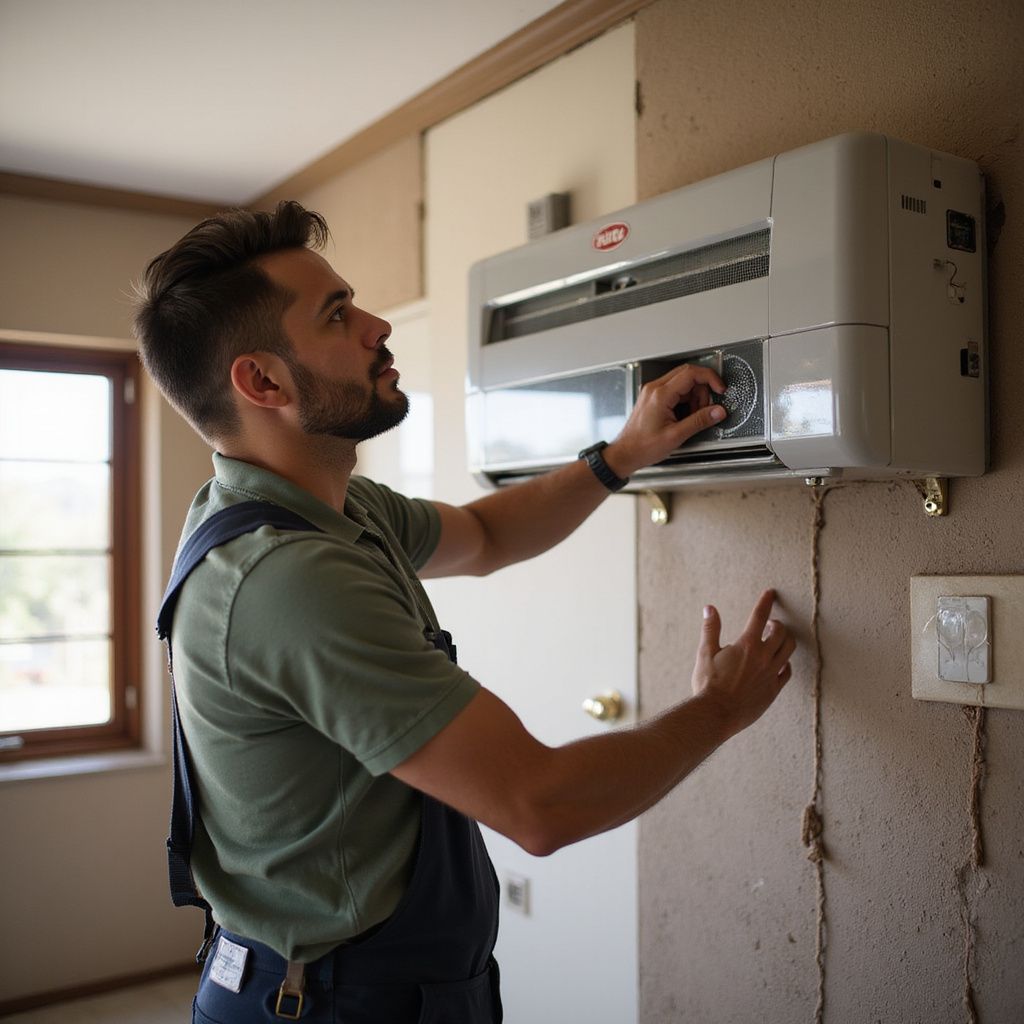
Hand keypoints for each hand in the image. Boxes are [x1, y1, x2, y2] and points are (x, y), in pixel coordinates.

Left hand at [604, 363, 726, 477]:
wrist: (626, 453)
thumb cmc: (643, 446)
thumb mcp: (676, 436)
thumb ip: (699, 421)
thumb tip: (718, 411)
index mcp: (660, 394)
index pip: (691, 373)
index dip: (710, 378)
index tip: (720, 389)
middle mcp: (655, 388)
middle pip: (688, 374)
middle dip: (702, 390)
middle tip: (706, 409)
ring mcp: (653, 392)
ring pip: (683, 382)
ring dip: (694, 397)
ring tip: (692, 417)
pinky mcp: (653, 397)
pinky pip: (675, 390)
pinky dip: (685, 400)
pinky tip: (684, 416)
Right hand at [691, 589, 794, 735]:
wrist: (716, 713)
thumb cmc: (708, 684)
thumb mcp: (705, 653)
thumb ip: (710, 628)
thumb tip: (710, 608)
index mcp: (747, 645)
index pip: (759, 616)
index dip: (765, 601)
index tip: (770, 593)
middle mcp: (763, 657)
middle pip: (782, 632)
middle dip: (777, 623)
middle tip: (769, 624)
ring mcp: (771, 674)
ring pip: (788, 650)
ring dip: (785, 640)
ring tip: (775, 639)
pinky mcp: (773, 690)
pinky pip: (787, 672)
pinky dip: (785, 663)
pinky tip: (778, 662)